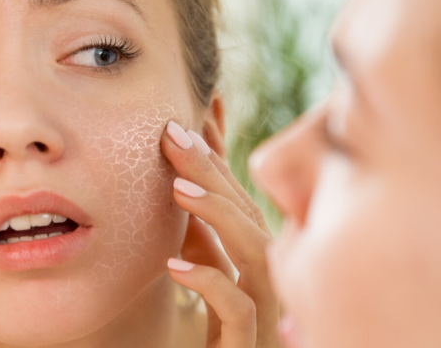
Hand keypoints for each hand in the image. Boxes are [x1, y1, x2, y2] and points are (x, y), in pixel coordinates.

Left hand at [161, 121, 278, 347]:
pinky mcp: (250, 341)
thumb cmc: (222, 330)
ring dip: (218, 214)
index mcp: (255, 256)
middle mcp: (267, 275)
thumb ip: (203, 232)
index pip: (239, 196)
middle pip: (247, 213)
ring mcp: (264, 309)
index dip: (217, 156)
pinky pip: (239, 309)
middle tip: (173, 134)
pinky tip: (175, 265)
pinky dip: (209, 282)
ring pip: (254, 253)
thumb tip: (184, 180)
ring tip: (176, 188)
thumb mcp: (205, 272)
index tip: (193, 115)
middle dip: (211, 170)